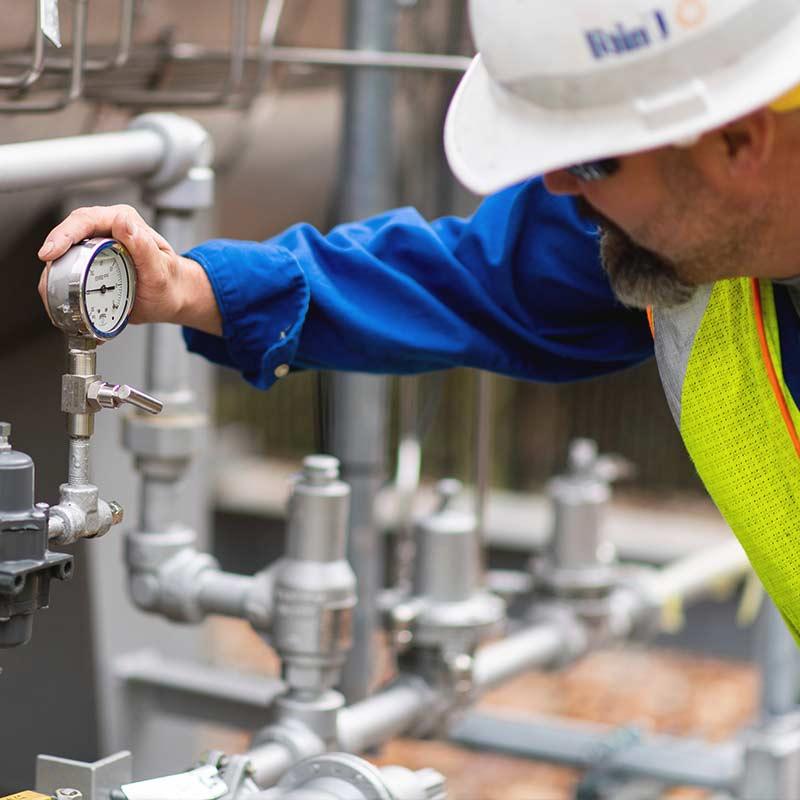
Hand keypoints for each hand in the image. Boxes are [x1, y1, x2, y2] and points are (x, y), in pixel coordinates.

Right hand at [37, 205, 221, 334]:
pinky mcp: (91, 263)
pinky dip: (60, 281)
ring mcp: (97, 246)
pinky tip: (57, 296)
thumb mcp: (160, 268)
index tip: (51, 252)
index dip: (64, 234)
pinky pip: (69, 267)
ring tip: (50, 291)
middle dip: (53, 252)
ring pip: (65, 252)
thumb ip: (143, 246)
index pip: (86, 220)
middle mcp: (108, 229)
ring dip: (54, 270)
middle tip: (47, 275)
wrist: (172, 298)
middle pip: (69, 234)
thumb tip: (122, 221)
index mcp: (125, 221)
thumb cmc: (170, 283)